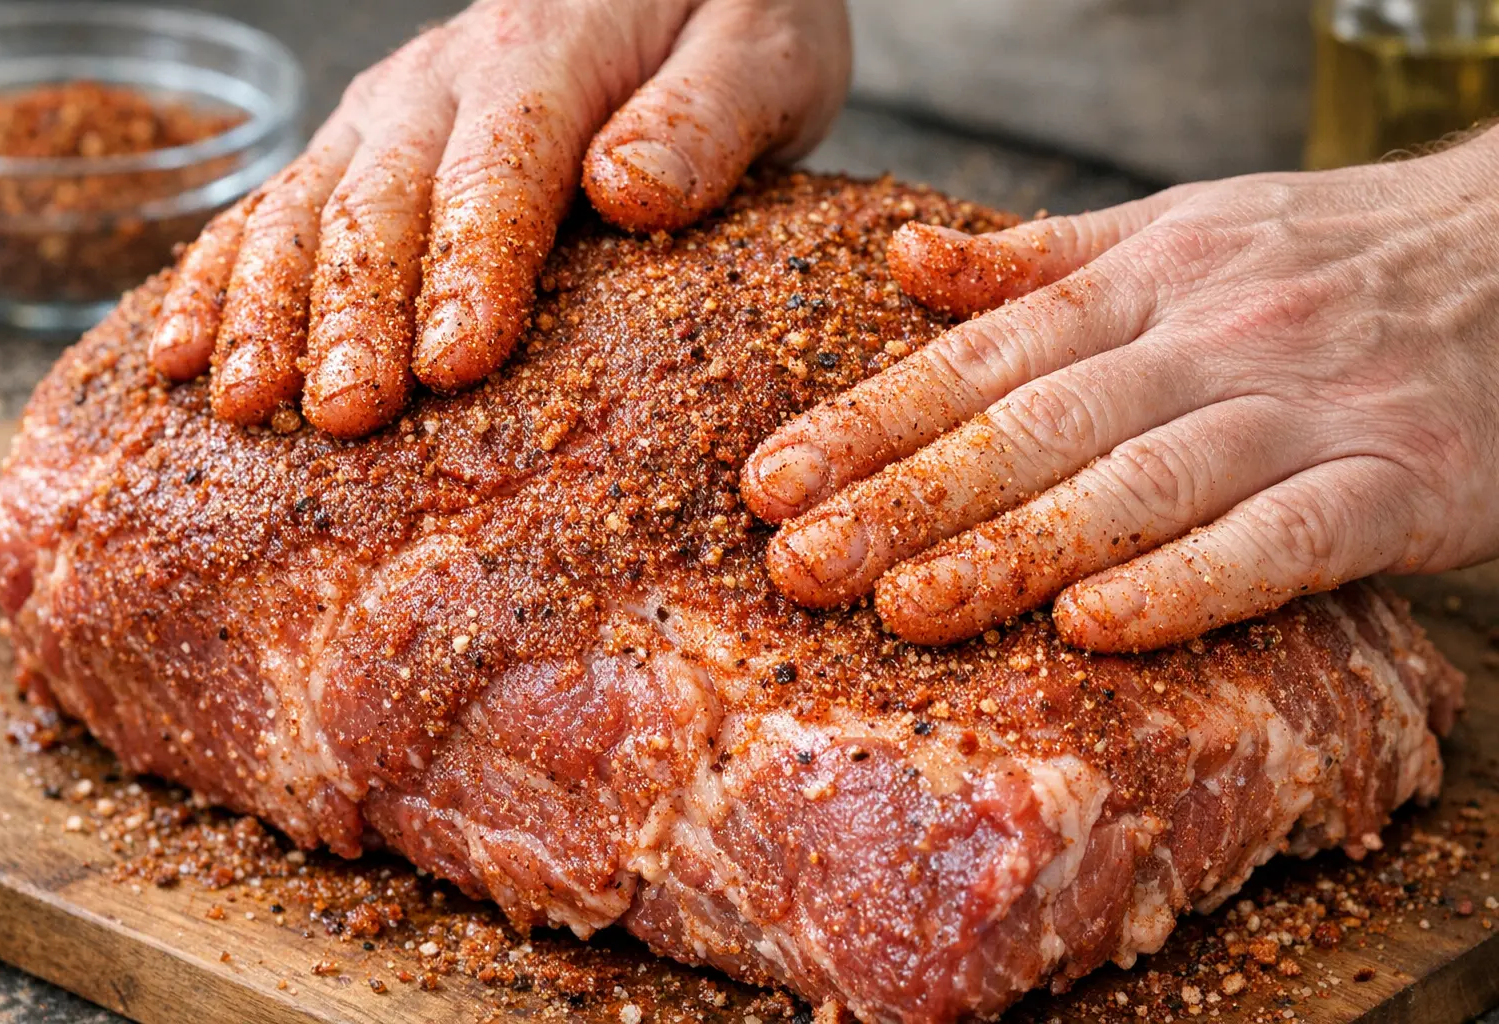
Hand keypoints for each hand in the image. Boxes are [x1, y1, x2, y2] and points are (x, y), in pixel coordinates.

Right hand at [149, 0, 848, 436]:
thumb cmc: (735, 18)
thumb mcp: (764, 52)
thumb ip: (707, 116)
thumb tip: (628, 189)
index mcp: (545, 50)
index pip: (498, 170)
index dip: (468, 269)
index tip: (451, 366)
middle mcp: (445, 76)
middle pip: (382, 201)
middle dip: (353, 314)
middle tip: (341, 418)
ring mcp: (392, 108)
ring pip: (305, 208)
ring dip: (267, 309)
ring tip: (241, 404)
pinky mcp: (369, 141)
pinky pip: (275, 208)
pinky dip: (222, 278)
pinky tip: (183, 351)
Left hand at [741, 128, 1498, 652]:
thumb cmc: (1330, 253)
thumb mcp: (1182, 227)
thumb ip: (1042, 260)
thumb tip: (906, 262)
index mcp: (1145, 277)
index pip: (979, 356)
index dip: (868, 421)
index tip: (773, 484)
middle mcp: (1209, 336)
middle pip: (1036, 425)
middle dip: (908, 501)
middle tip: (801, 568)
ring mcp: (1305, 407)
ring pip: (1139, 484)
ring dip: (1017, 549)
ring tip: (908, 609)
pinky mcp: (1399, 482)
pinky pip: (1281, 541)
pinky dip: (1189, 583)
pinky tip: (1096, 626)